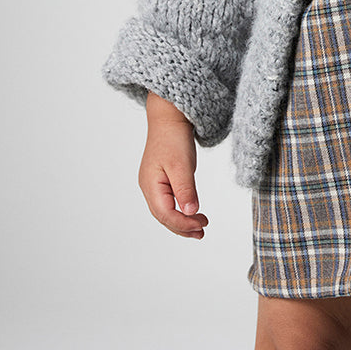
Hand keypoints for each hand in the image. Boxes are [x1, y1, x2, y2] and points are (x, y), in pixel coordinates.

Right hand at [139, 92, 209, 238]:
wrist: (169, 117)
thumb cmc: (173, 138)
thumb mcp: (182, 165)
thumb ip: (186, 190)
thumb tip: (191, 212)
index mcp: (150, 185)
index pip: (165, 214)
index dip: (183, 223)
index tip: (202, 225)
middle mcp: (148, 187)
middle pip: (163, 216)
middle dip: (182, 227)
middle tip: (202, 232)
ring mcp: (152, 183)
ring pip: (164, 211)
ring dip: (181, 221)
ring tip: (199, 228)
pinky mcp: (159, 179)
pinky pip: (167, 202)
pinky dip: (179, 210)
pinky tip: (190, 212)